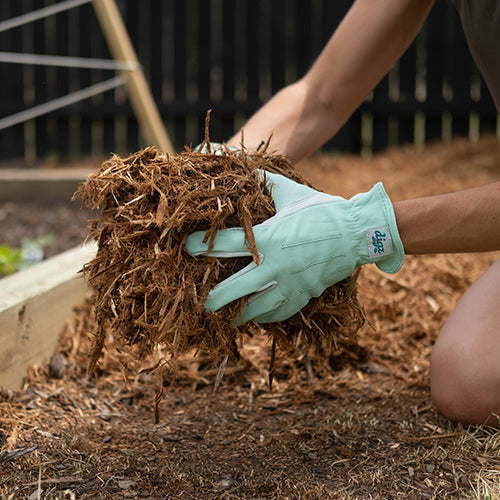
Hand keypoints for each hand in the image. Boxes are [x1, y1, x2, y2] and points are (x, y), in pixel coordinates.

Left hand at [185, 171, 403, 322]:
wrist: (357, 234)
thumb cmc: (323, 212)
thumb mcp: (293, 193)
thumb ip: (268, 182)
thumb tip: (250, 167)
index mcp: (268, 237)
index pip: (226, 244)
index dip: (202, 245)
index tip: (188, 247)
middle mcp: (274, 265)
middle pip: (235, 288)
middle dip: (214, 297)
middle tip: (201, 303)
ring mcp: (289, 284)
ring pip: (256, 308)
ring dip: (239, 314)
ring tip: (226, 317)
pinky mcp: (303, 295)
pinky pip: (279, 313)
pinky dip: (265, 317)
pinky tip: (256, 317)